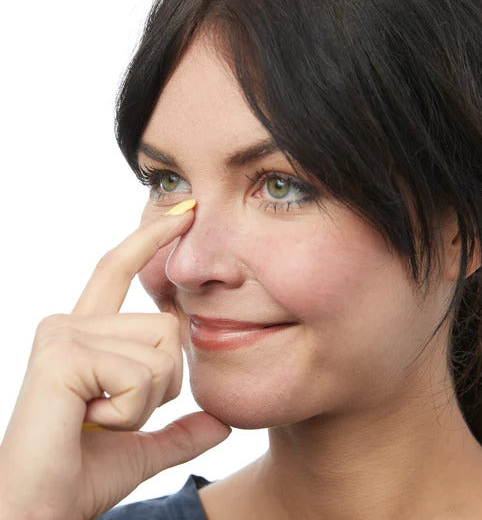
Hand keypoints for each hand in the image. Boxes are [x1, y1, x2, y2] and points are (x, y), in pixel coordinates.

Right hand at [0, 208, 230, 519]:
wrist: (39, 512)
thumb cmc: (81, 474)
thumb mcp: (142, 444)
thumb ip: (181, 430)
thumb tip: (222, 421)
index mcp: (86, 334)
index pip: (120, 268)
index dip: (151, 237)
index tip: (184, 210)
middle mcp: (70, 323)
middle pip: (166, 326)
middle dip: (162, 382)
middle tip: (115, 413)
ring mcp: (64, 334)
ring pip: (161, 351)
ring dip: (147, 401)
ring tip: (102, 420)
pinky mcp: (62, 355)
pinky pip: (140, 374)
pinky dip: (132, 411)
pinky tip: (93, 423)